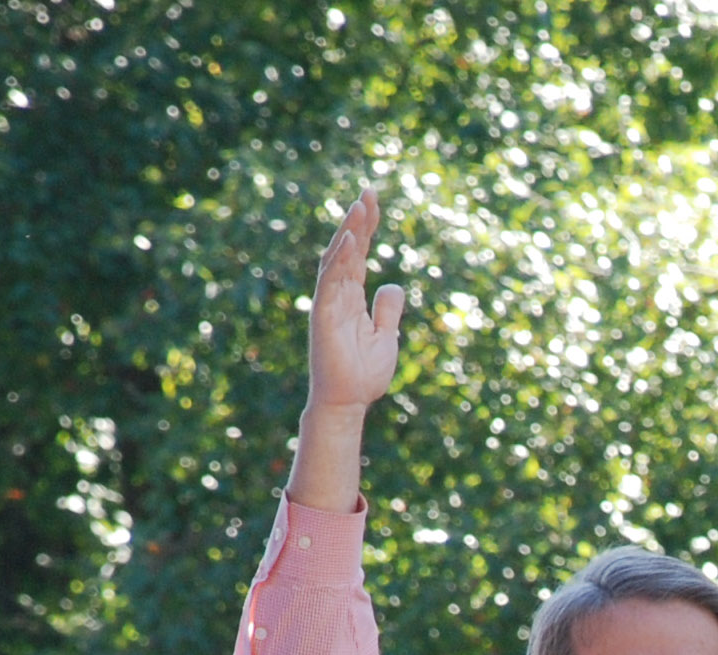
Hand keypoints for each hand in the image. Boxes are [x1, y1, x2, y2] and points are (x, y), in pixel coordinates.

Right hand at [307, 186, 404, 413]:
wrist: (347, 402)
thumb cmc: (363, 374)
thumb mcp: (386, 336)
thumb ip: (387, 310)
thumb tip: (393, 284)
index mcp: (352, 296)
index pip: (360, 253)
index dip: (367, 227)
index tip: (374, 200)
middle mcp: (338, 294)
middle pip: (348, 248)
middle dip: (358, 220)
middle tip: (369, 190)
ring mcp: (329, 302)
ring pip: (338, 259)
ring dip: (349, 232)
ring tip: (360, 205)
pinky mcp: (324, 314)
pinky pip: (331, 281)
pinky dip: (340, 260)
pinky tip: (351, 240)